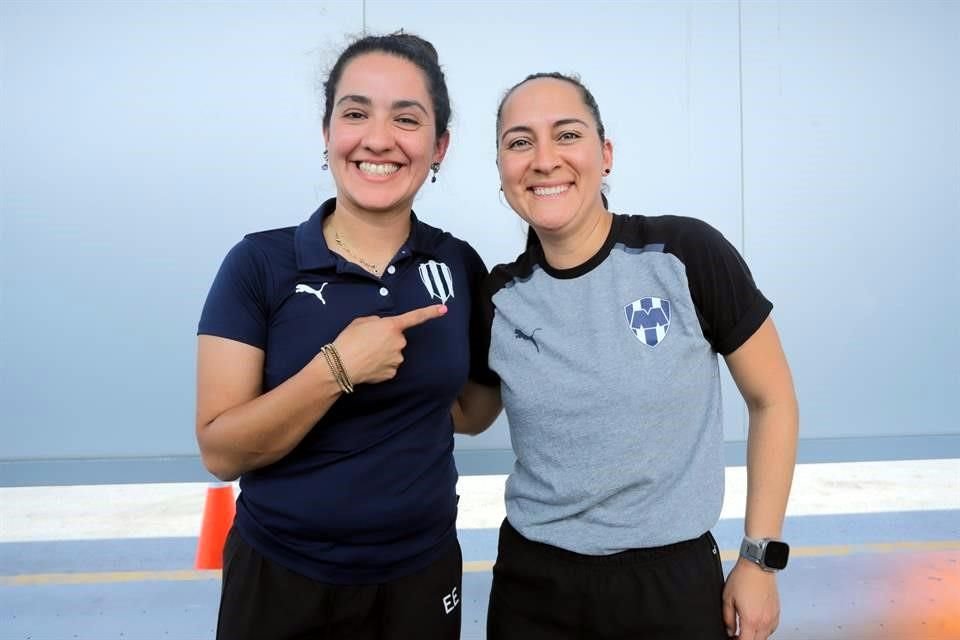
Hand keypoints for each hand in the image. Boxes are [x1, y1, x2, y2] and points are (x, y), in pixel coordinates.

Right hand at [332, 305, 446, 384]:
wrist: (340, 365)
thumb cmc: (348, 340)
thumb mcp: (360, 322)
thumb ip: (376, 321)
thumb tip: (381, 327)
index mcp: (391, 326)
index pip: (415, 317)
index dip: (430, 312)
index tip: (444, 308)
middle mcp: (399, 342)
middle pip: (397, 339)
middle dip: (386, 340)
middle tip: (367, 343)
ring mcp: (397, 359)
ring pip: (394, 354)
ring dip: (383, 354)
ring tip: (365, 354)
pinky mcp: (392, 373)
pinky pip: (389, 367)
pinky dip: (380, 367)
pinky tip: (368, 365)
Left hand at [722, 558, 780, 638]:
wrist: (758, 566)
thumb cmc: (743, 578)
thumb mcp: (728, 598)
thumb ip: (728, 618)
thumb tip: (729, 630)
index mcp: (751, 619)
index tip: (732, 638)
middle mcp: (764, 621)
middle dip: (746, 639)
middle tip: (737, 634)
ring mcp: (773, 617)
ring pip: (765, 636)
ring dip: (755, 635)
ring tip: (745, 628)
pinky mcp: (777, 612)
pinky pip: (771, 628)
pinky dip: (764, 629)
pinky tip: (756, 623)